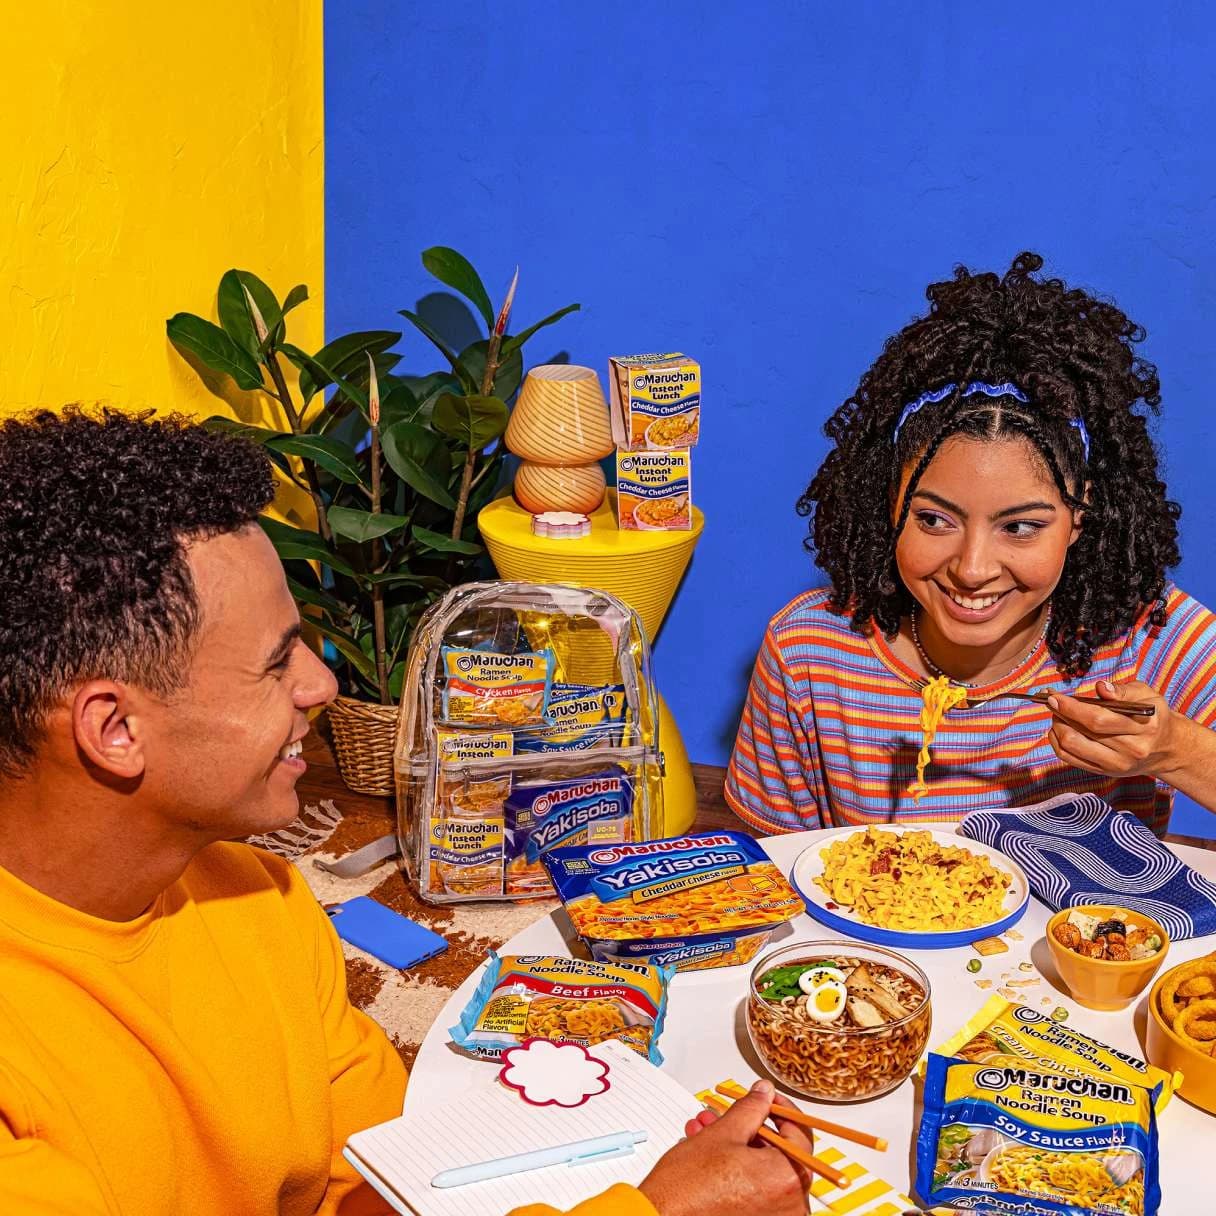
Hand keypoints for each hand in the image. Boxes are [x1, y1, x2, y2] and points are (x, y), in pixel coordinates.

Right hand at [638, 1079, 811, 1215]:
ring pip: (763, 1171)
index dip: (781, 1109)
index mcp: (788, 1179)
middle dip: (749, 1129)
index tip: (767, 1100)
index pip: (800, 1133)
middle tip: (728, 1115)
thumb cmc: (689, 1187)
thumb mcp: (723, 1133)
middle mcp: (790, 1206)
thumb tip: (765, 1093)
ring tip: (708, 1131)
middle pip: (779, 1153)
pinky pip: (756, 1190)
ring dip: (738, 1147)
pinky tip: (711, 1155)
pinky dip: (738, 1171)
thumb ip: (751, 1108)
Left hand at [1045, 680, 1179, 778]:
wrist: (1168, 748)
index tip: (1054, 696)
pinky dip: (1057, 742)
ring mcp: (1116, 765)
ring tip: (1058, 714)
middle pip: (1083, 733)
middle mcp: (1131, 750)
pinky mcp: (1105, 772)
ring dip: (1057, 727)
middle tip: (1053, 701)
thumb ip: (1123, 691)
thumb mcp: (1147, 696)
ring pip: (1072, 747)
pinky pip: (1070, 759)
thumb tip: (1101, 687)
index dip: (1071, 707)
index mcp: (1143, 728)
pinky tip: (1058, 729)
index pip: (1099, 719)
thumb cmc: (1154, 717)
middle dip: (1061, 714)